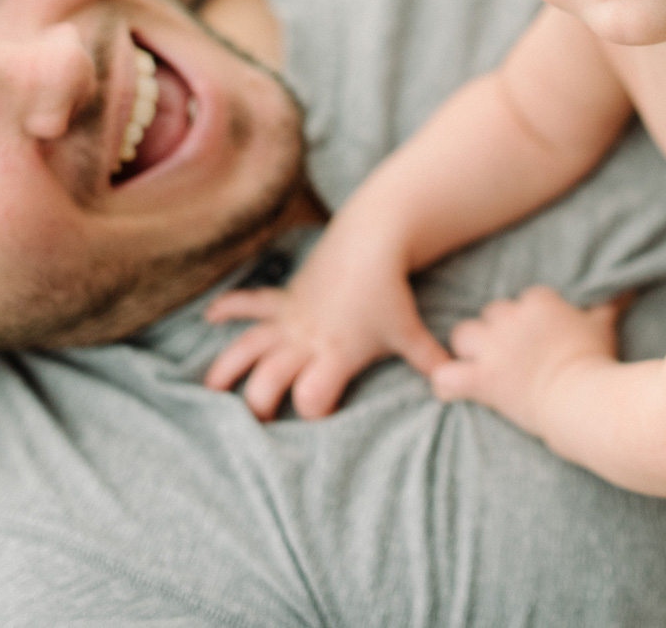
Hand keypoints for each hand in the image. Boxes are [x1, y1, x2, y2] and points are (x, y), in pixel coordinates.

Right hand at [203, 232, 447, 419]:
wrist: (372, 239)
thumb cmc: (391, 291)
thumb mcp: (411, 332)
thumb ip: (430, 362)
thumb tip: (456, 385)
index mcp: (337, 352)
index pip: (313, 393)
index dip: (313, 409)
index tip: (316, 419)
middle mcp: (307, 338)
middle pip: (268, 378)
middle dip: (258, 404)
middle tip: (254, 425)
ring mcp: (290, 318)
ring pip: (249, 346)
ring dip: (228, 367)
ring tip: (211, 391)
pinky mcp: (285, 299)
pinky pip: (250, 303)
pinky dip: (229, 308)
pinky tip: (209, 318)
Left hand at [429, 286, 621, 437]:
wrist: (586, 401)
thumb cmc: (597, 363)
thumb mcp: (604, 327)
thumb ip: (609, 304)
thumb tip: (627, 290)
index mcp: (540, 302)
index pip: (524, 300)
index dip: (527, 320)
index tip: (538, 340)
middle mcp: (512, 319)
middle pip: (491, 314)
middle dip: (497, 333)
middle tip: (511, 357)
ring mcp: (494, 349)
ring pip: (463, 335)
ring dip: (468, 350)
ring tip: (478, 366)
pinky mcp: (482, 379)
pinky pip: (446, 375)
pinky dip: (446, 383)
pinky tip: (451, 390)